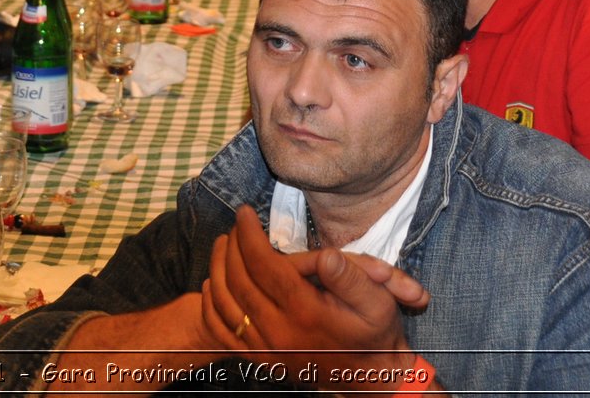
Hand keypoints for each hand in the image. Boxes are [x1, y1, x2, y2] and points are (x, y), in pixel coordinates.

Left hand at [199, 207, 417, 386]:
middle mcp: (280, 333)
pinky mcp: (261, 360)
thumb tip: (326, 257)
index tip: (244, 213)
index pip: (264, 266)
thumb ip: (352, 276)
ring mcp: (267, 350)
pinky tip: (213, 284)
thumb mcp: (378, 301)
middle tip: (235, 226)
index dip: (250, 236)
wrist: (370, 377)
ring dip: (217, 269)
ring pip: (225, 304)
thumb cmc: (374, 333)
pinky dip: (211, 306)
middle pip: (239, 281)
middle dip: (232, 247)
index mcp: (307, 313)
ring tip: (222, 245)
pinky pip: (223, 333)